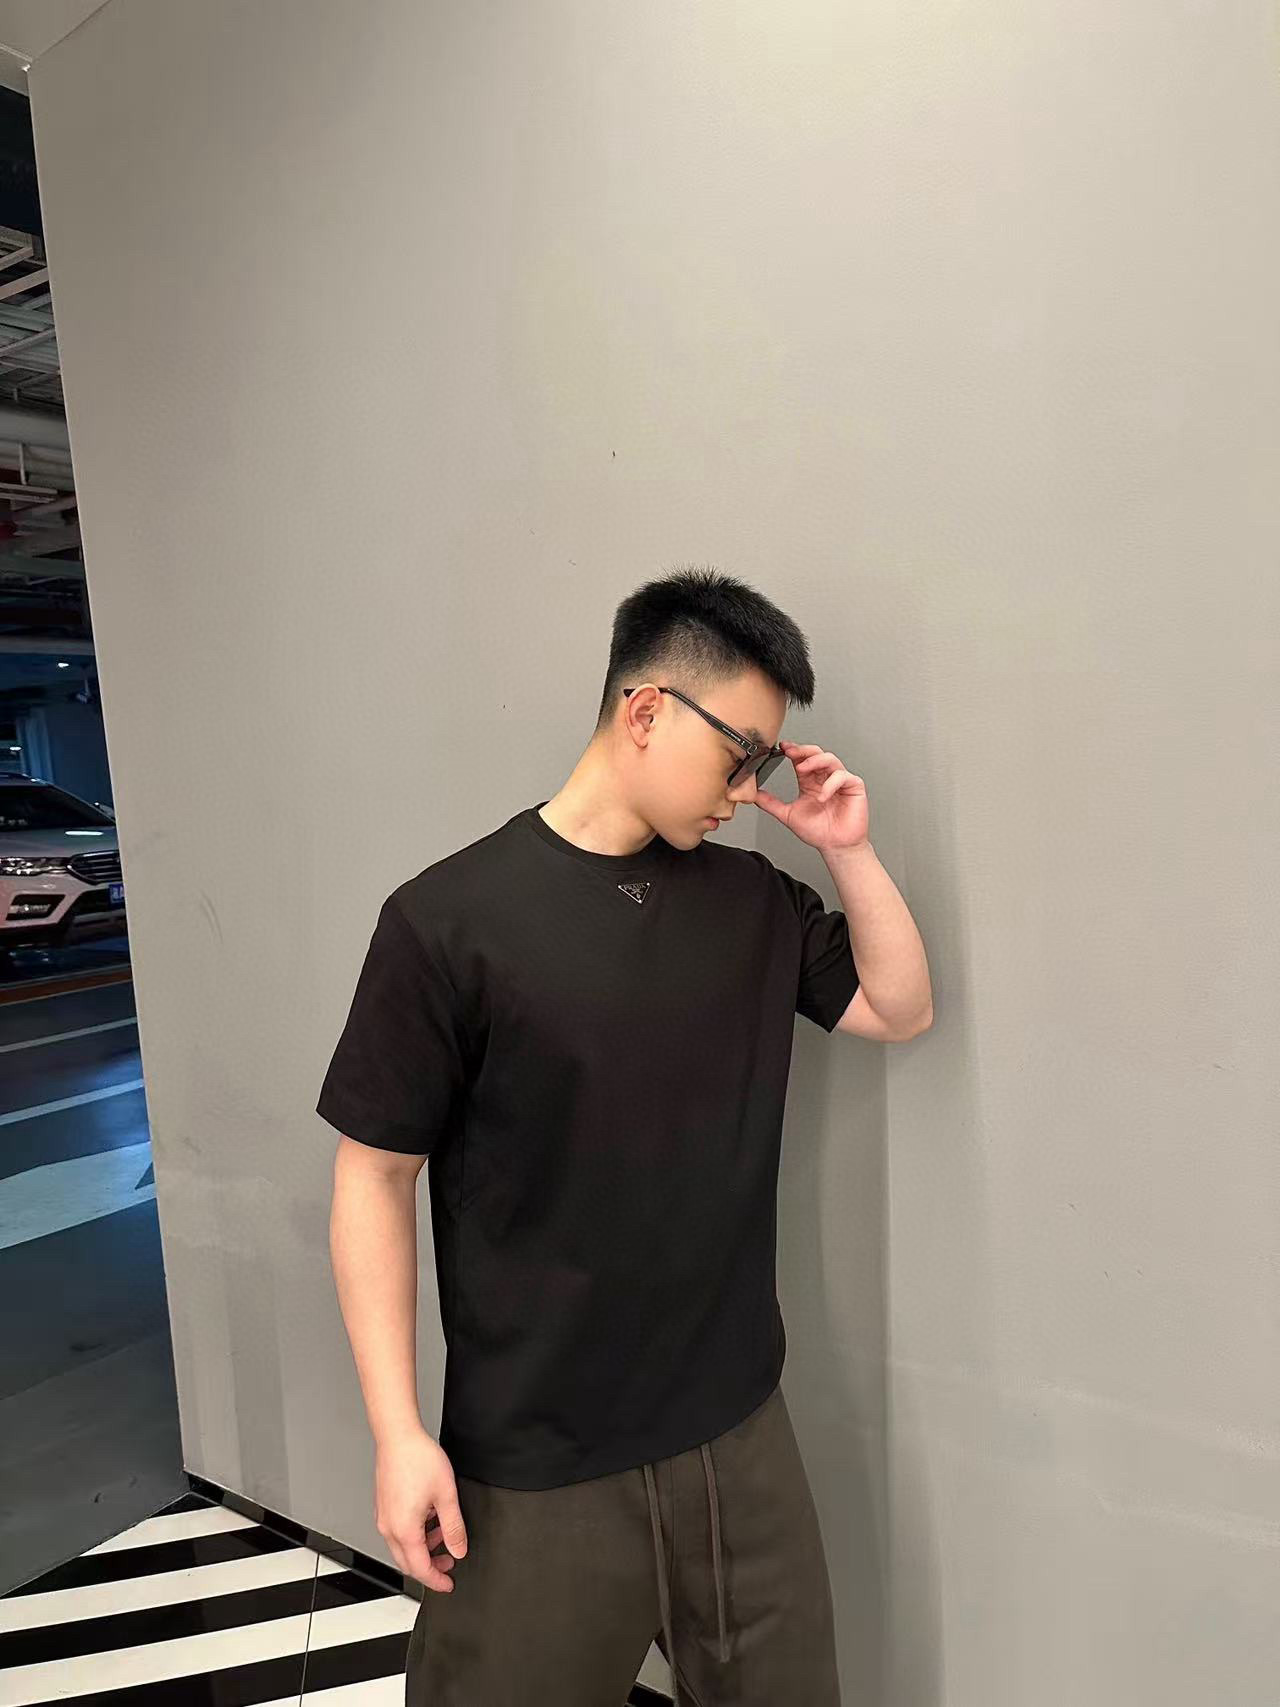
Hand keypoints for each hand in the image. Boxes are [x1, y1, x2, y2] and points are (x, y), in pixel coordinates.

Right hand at [375, 1425, 468, 1592]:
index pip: (420, 1569)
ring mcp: (383, 1517)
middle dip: (430, 1567)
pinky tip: (428, 1520)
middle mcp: (389, 1528)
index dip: (436, 1580)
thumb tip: (459, 1549)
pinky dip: (414, 1535)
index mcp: (404, 1530)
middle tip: (449, 1562)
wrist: (398, 1436)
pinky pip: (397, 1532)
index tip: (448, 1584)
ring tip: (443, 1537)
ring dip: (423, 1549)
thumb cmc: (418, 1459)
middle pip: (408, 1563)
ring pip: (402, 1547)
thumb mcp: (446, 1495)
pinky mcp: (383, 1507)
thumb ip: (454, 1527)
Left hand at [754, 739, 869, 852]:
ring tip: (802, 769)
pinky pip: (843, 776)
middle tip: (790, 752)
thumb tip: (754, 795)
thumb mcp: (788, 815)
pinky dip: (831, 783)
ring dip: (815, 761)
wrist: (835, 846)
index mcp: (810, 782)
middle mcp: (825, 778)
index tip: (782, 747)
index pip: (801, 760)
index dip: (793, 751)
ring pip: (830, 759)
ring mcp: (839, 781)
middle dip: (802, 750)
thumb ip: (771, 804)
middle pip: (816, 753)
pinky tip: (822, 796)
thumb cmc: (819, 832)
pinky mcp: (854, 786)